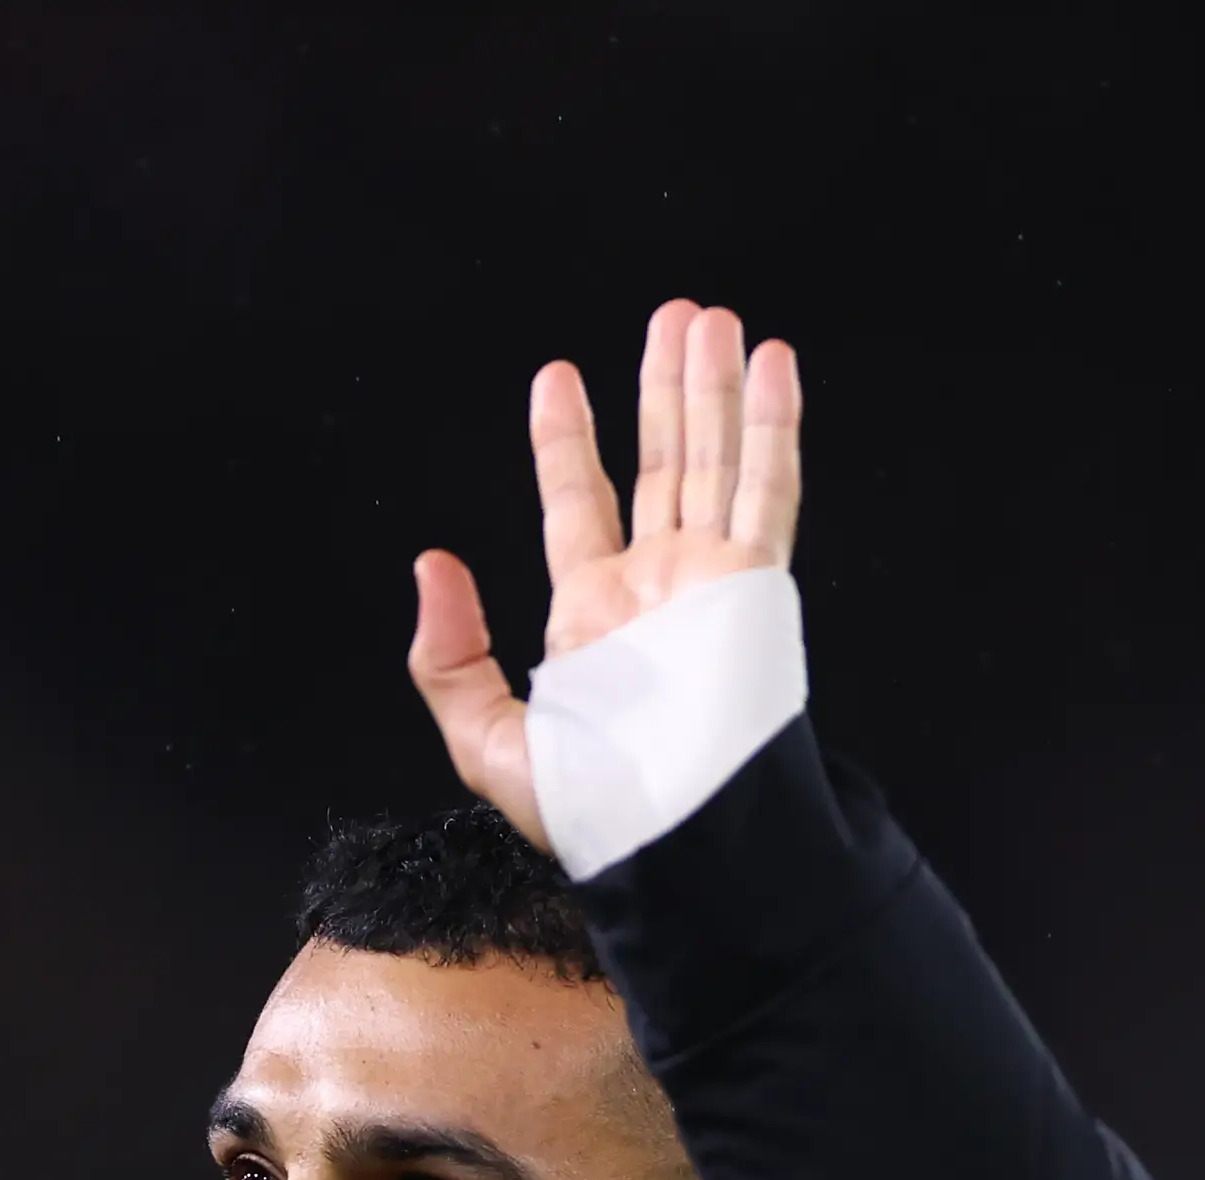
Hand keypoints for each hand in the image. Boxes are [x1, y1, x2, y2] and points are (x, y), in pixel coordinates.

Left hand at [406, 302, 801, 849]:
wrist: (668, 840)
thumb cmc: (585, 810)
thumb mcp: (485, 740)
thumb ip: (450, 660)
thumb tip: (432, 566)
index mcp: (591, 618)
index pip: (577, 506)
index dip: (565, 442)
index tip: (555, 378)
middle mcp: (656, 588)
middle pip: (660, 463)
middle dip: (662, 389)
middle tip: (671, 315)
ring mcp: (711, 582)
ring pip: (714, 460)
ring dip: (713, 386)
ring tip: (710, 317)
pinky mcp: (757, 587)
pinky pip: (768, 491)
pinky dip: (772, 426)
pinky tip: (773, 365)